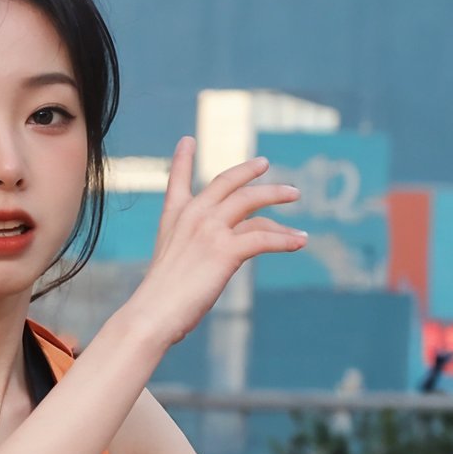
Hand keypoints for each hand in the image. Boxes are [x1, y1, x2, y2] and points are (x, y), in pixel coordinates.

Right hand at [129, 141, 305, 347]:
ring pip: (251, 201)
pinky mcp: (225, 250)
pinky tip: (300, 241)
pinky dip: (286, 240)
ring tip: (295, 195)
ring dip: (276, 195)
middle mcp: (193, 216)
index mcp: (174, 219)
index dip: (182, 159)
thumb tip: (220, 253)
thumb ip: (194, 250)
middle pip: (227, 182)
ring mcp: (210, 230)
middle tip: (264, 164)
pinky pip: (264, 237)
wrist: (152, 313)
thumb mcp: (172, 265)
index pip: (177, 181)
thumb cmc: (158, 300)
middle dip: (248, 171)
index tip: (188, 140)